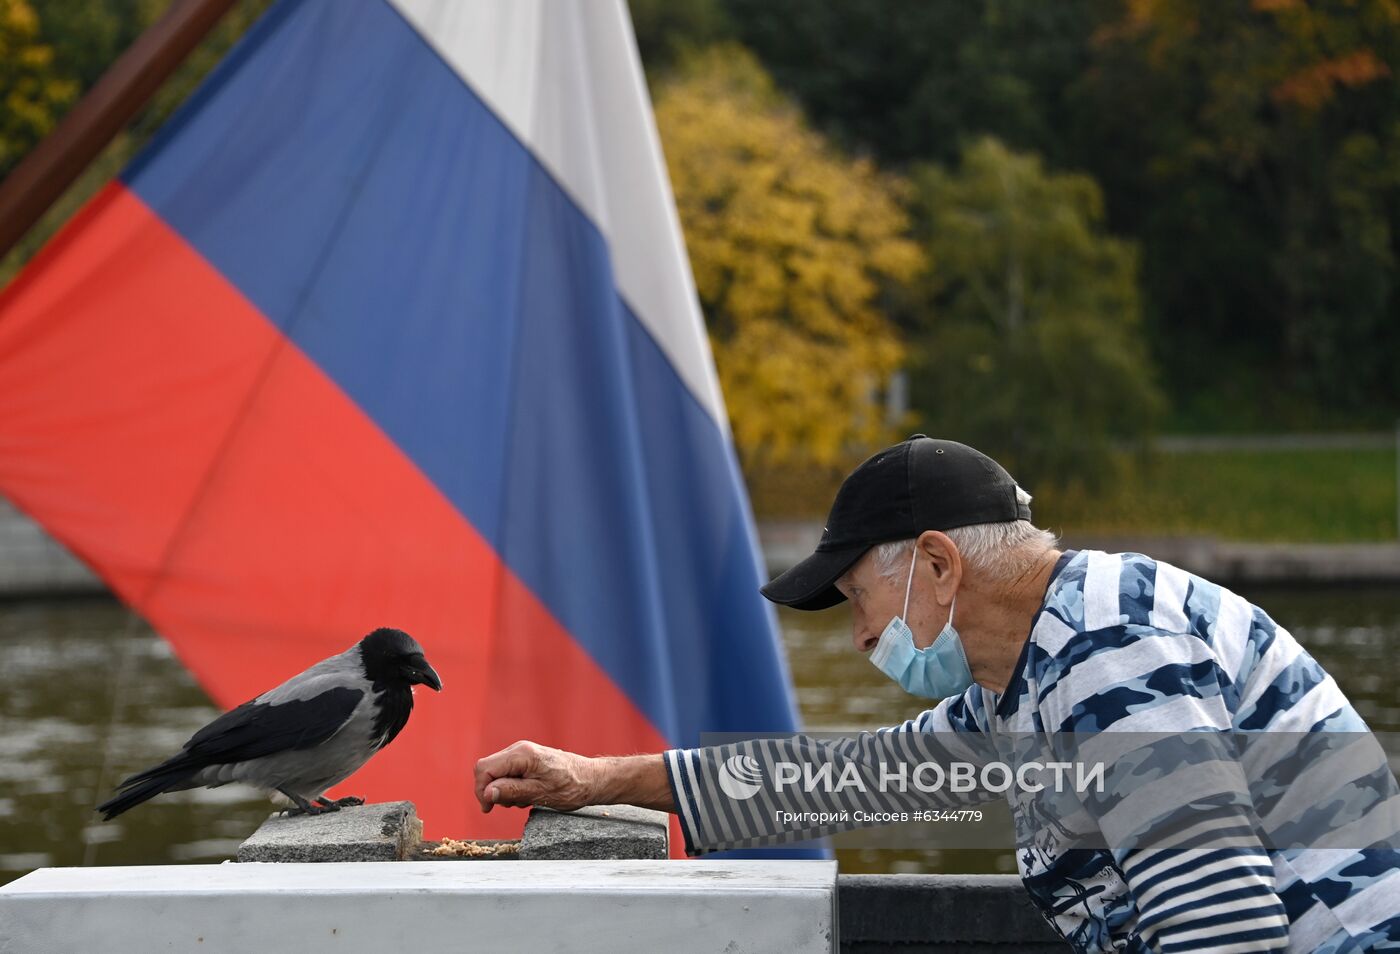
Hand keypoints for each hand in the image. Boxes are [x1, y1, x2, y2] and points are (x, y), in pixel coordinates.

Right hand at [474, 740, 596, 813]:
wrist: (592, 780)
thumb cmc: (572, 787)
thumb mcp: (540, 793)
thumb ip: (512, 791)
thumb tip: (487, 793)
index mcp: (522, 755)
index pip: (484, 768)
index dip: (481, 790)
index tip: (489, 808)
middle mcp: (519, 749)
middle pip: (488, 769)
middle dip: (494, 791)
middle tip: (514, 804)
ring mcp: (523, 753)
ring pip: (497, 773)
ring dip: (504, 791)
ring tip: (527, 799)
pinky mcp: (527, 760)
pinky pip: (508, 773)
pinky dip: (512, 787)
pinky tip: (529, 794)